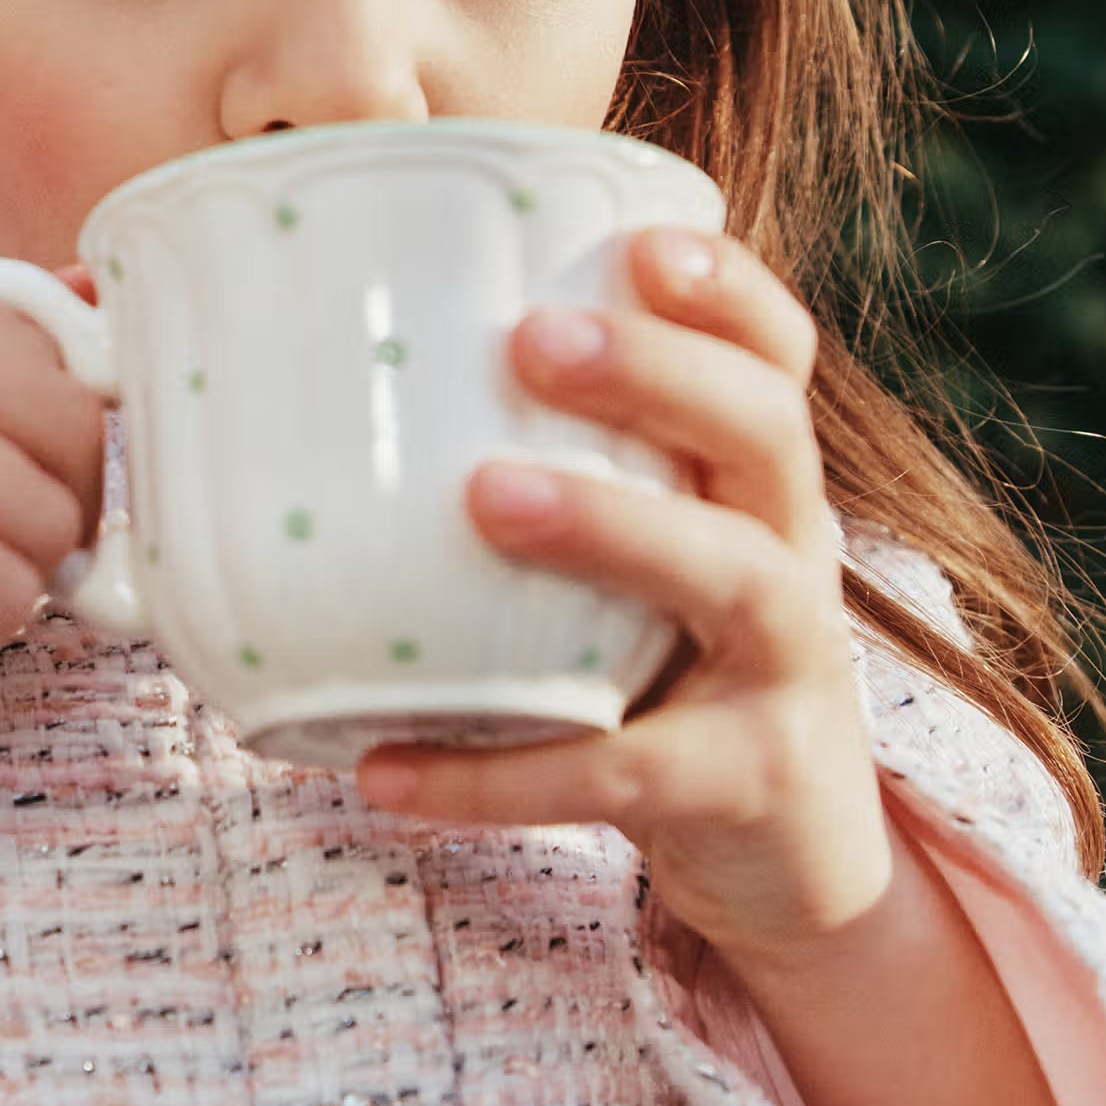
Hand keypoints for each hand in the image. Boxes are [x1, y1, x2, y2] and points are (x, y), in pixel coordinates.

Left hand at [354, 225, 891, 973]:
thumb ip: (544, 490)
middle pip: (765, 431)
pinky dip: (497, 776)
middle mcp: (795, 558)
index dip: (726, 290)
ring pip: (733, 578)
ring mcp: (785, 674)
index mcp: (759, 489)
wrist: (792, 864)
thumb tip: (310, 417)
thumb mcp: (641, 573)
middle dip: (660, 372)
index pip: (775, 358)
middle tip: (533, 339)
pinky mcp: (743, 786)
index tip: (640, 241)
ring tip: (485, 494)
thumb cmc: (671, 681)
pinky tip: (384, 768)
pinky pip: (619, 775)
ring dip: (613, 524)